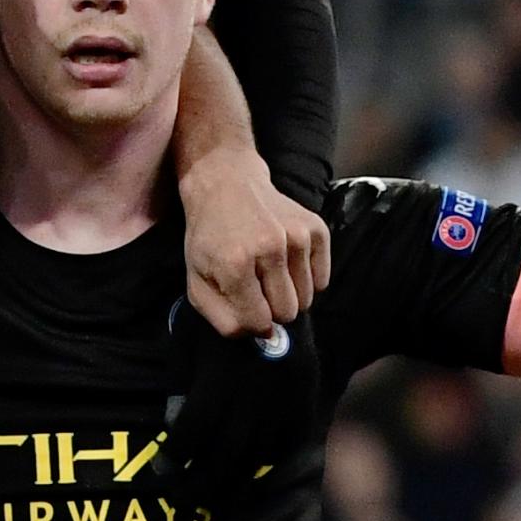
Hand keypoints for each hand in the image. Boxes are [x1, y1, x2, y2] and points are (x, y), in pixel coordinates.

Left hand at [155, 302, 323, 511]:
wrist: (278, 294)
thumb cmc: (222, 318)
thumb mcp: (192, 339)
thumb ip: (182, 381)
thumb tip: (173, 423)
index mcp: (219, 377)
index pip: (192, 431)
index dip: (174, 456)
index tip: (162, 471)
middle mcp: (252, 395)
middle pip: (223, 456)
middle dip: (200, 484)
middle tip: (184, 503)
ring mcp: (281, 401)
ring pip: (256, 458)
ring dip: (233, 486)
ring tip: (215, 507)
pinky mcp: (302, 399)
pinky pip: (285, 444)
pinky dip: (266, 465)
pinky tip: (251, 477)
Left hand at [180, 148, 331, 335]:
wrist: (227, 185)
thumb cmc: (209, 238)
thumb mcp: (196, 281)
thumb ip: (223, 319)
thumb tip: (261, 335)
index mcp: (235, 264)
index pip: (260, 322)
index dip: (252, 321)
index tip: (244, 304)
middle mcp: (269, 248)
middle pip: (288, 313)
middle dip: (272, 308)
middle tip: (256, 286)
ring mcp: (297, 236)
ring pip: (308, 299)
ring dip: (290, 293)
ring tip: (269, 271)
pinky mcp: (316, 228)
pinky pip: (323, 280)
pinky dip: (308, 279)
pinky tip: (287, 261)